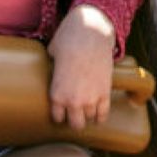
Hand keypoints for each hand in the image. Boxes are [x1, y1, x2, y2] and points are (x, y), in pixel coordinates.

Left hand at [47, 4, 114, 129]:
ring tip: (87, 109)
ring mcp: (91, 98)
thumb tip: (51, 65)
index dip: (59, 113)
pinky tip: (98, 112)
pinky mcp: (105, 92)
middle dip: (74, 119)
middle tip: (75, 112)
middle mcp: (73, 100)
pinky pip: (104, 113)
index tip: (61, 109)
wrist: (91, 32)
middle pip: (75, 124)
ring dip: (88, 114)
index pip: (57, 117)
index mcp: (56, 93)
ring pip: (90, 119)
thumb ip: (53, 67)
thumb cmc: (68, 39)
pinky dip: (101, 115)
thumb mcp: (52, 54)